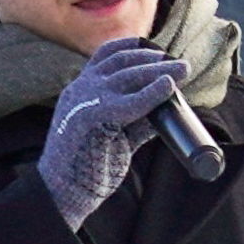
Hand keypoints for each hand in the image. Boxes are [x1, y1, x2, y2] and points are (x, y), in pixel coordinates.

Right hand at [38, 39, 187, 230]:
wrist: (62, 195)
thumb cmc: (85, 171)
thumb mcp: (113, 138)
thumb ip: (135, 123)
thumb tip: (163, 112)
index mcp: (79, 91)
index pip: (106, 56)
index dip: (132, 48)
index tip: (155, 49)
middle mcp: (80, 90)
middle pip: (122, 62)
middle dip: (154, 59)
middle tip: (180, 65)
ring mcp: (84, 101)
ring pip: (128, 76)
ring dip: (158, 71)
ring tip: (181, 71)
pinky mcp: (93, 116)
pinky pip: (131, 101)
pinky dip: (152, 93)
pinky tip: (168, 87)